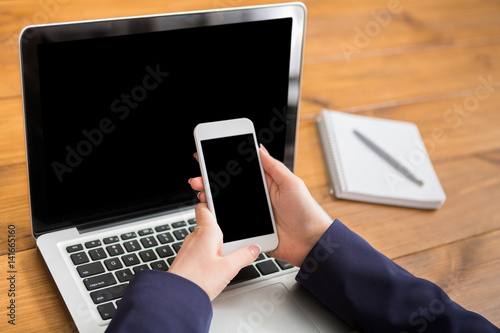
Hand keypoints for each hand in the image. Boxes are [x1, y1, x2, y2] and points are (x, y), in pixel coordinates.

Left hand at [168, 203, 259, 299]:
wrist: (175, 298)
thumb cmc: (197, 280)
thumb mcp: (228, 268)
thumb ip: (243, 256)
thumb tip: (254, 248)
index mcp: (206, 231)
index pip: (205, 207)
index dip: (211, 202)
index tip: (219, 200)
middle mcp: (194, 236)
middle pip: (208, 224)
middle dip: (220, 230)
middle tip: (233, 238)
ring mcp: (188, 248)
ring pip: (203, 239)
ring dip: (214, 245)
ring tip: (225, 258)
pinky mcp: (185, 260)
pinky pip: (198, 251)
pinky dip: (207, 255)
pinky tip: (213, 268)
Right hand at [189, 146, 330, 266]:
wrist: (311, 243)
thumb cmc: (307, 213)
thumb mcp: (292, 184)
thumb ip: (274, 167)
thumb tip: (260, 149)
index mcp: (266, 184)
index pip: (242, 172)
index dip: (225, 165)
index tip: (209, 158)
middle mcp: (257, 199)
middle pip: (229, 189)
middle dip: (211, 182)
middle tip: (198, 179)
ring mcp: (252, 215)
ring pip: (227, 206)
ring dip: (211, 200)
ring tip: (201, 194)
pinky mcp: (250, 231)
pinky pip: (231, 225)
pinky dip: (219, 220)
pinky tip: (210, 215)